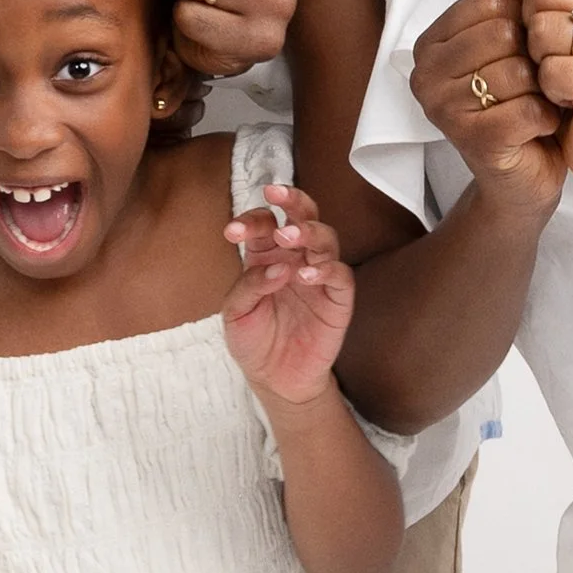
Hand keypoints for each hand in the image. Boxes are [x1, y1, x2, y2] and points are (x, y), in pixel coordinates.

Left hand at [223, 183, 355, 405]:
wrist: (276, 379)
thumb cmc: (254, 340)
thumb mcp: (236, 314)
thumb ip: (249, 286)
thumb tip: (275, 268)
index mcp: (267, 255)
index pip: (264, 225)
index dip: (250, 221)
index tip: (232, 232)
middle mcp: (296, 258)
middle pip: (302, 217)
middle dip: (291, 201)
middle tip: (276, 193)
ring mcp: (319, 275)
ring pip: (325, 238)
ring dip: (308, 231)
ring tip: (288, 236)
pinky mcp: (338, 298)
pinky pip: (340, 274)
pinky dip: (325, 268)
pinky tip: (306, 274)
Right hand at [408, 0, 566, 220]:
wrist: (527, 175)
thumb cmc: (519, 103)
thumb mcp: (517, 43)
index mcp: (431, 42)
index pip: (491, 0)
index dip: (524, 18)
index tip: (527, 46)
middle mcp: (425, 73)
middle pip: (503, 32)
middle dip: (534, 54)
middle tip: (537, 78)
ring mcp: (443, 109)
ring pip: (517, 71)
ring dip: (543, 87)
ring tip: (538, 101)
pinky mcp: (473, 142)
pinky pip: (528, 109)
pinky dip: (548, 116)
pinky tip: (541, 125)